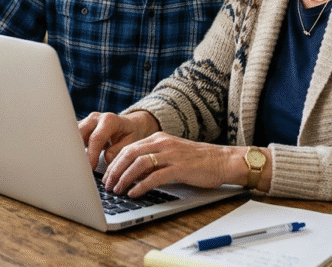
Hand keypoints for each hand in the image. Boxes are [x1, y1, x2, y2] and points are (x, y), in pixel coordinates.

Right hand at [78, 111, 159, 169]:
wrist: (129, 124)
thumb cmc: (130, 134)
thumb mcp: (131, 142)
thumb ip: (118, 150)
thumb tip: (106, 158)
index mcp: (109, 120)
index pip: (96, 138)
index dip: (91, 154)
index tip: (90, 167)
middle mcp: (95, 118)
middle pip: (80, 133)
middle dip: (77, 150)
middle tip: (79, 167)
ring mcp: (86, 121)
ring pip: (73, 133)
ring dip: (73, 148)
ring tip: (75, 163)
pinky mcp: (81, 126)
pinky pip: (72, 135)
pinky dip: (72, 146)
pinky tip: (74, 157)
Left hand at [101, 133, 246, 197]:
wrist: (223, 160)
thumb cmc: (198, 161)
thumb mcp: (172, 154)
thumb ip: (154, 159)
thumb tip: (133, 172)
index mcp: (159, 138)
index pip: (129, 148)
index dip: (115, 162)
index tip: (107, 175)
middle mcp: (163, 143)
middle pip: (130, 154)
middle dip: (115, 170)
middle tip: (107, 184)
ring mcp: (171, 155)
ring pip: (139, 164)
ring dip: (124, 178)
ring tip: (117, 190)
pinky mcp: (179, 168)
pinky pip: (154, 177)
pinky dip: (141, 186)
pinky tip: (134, 193)